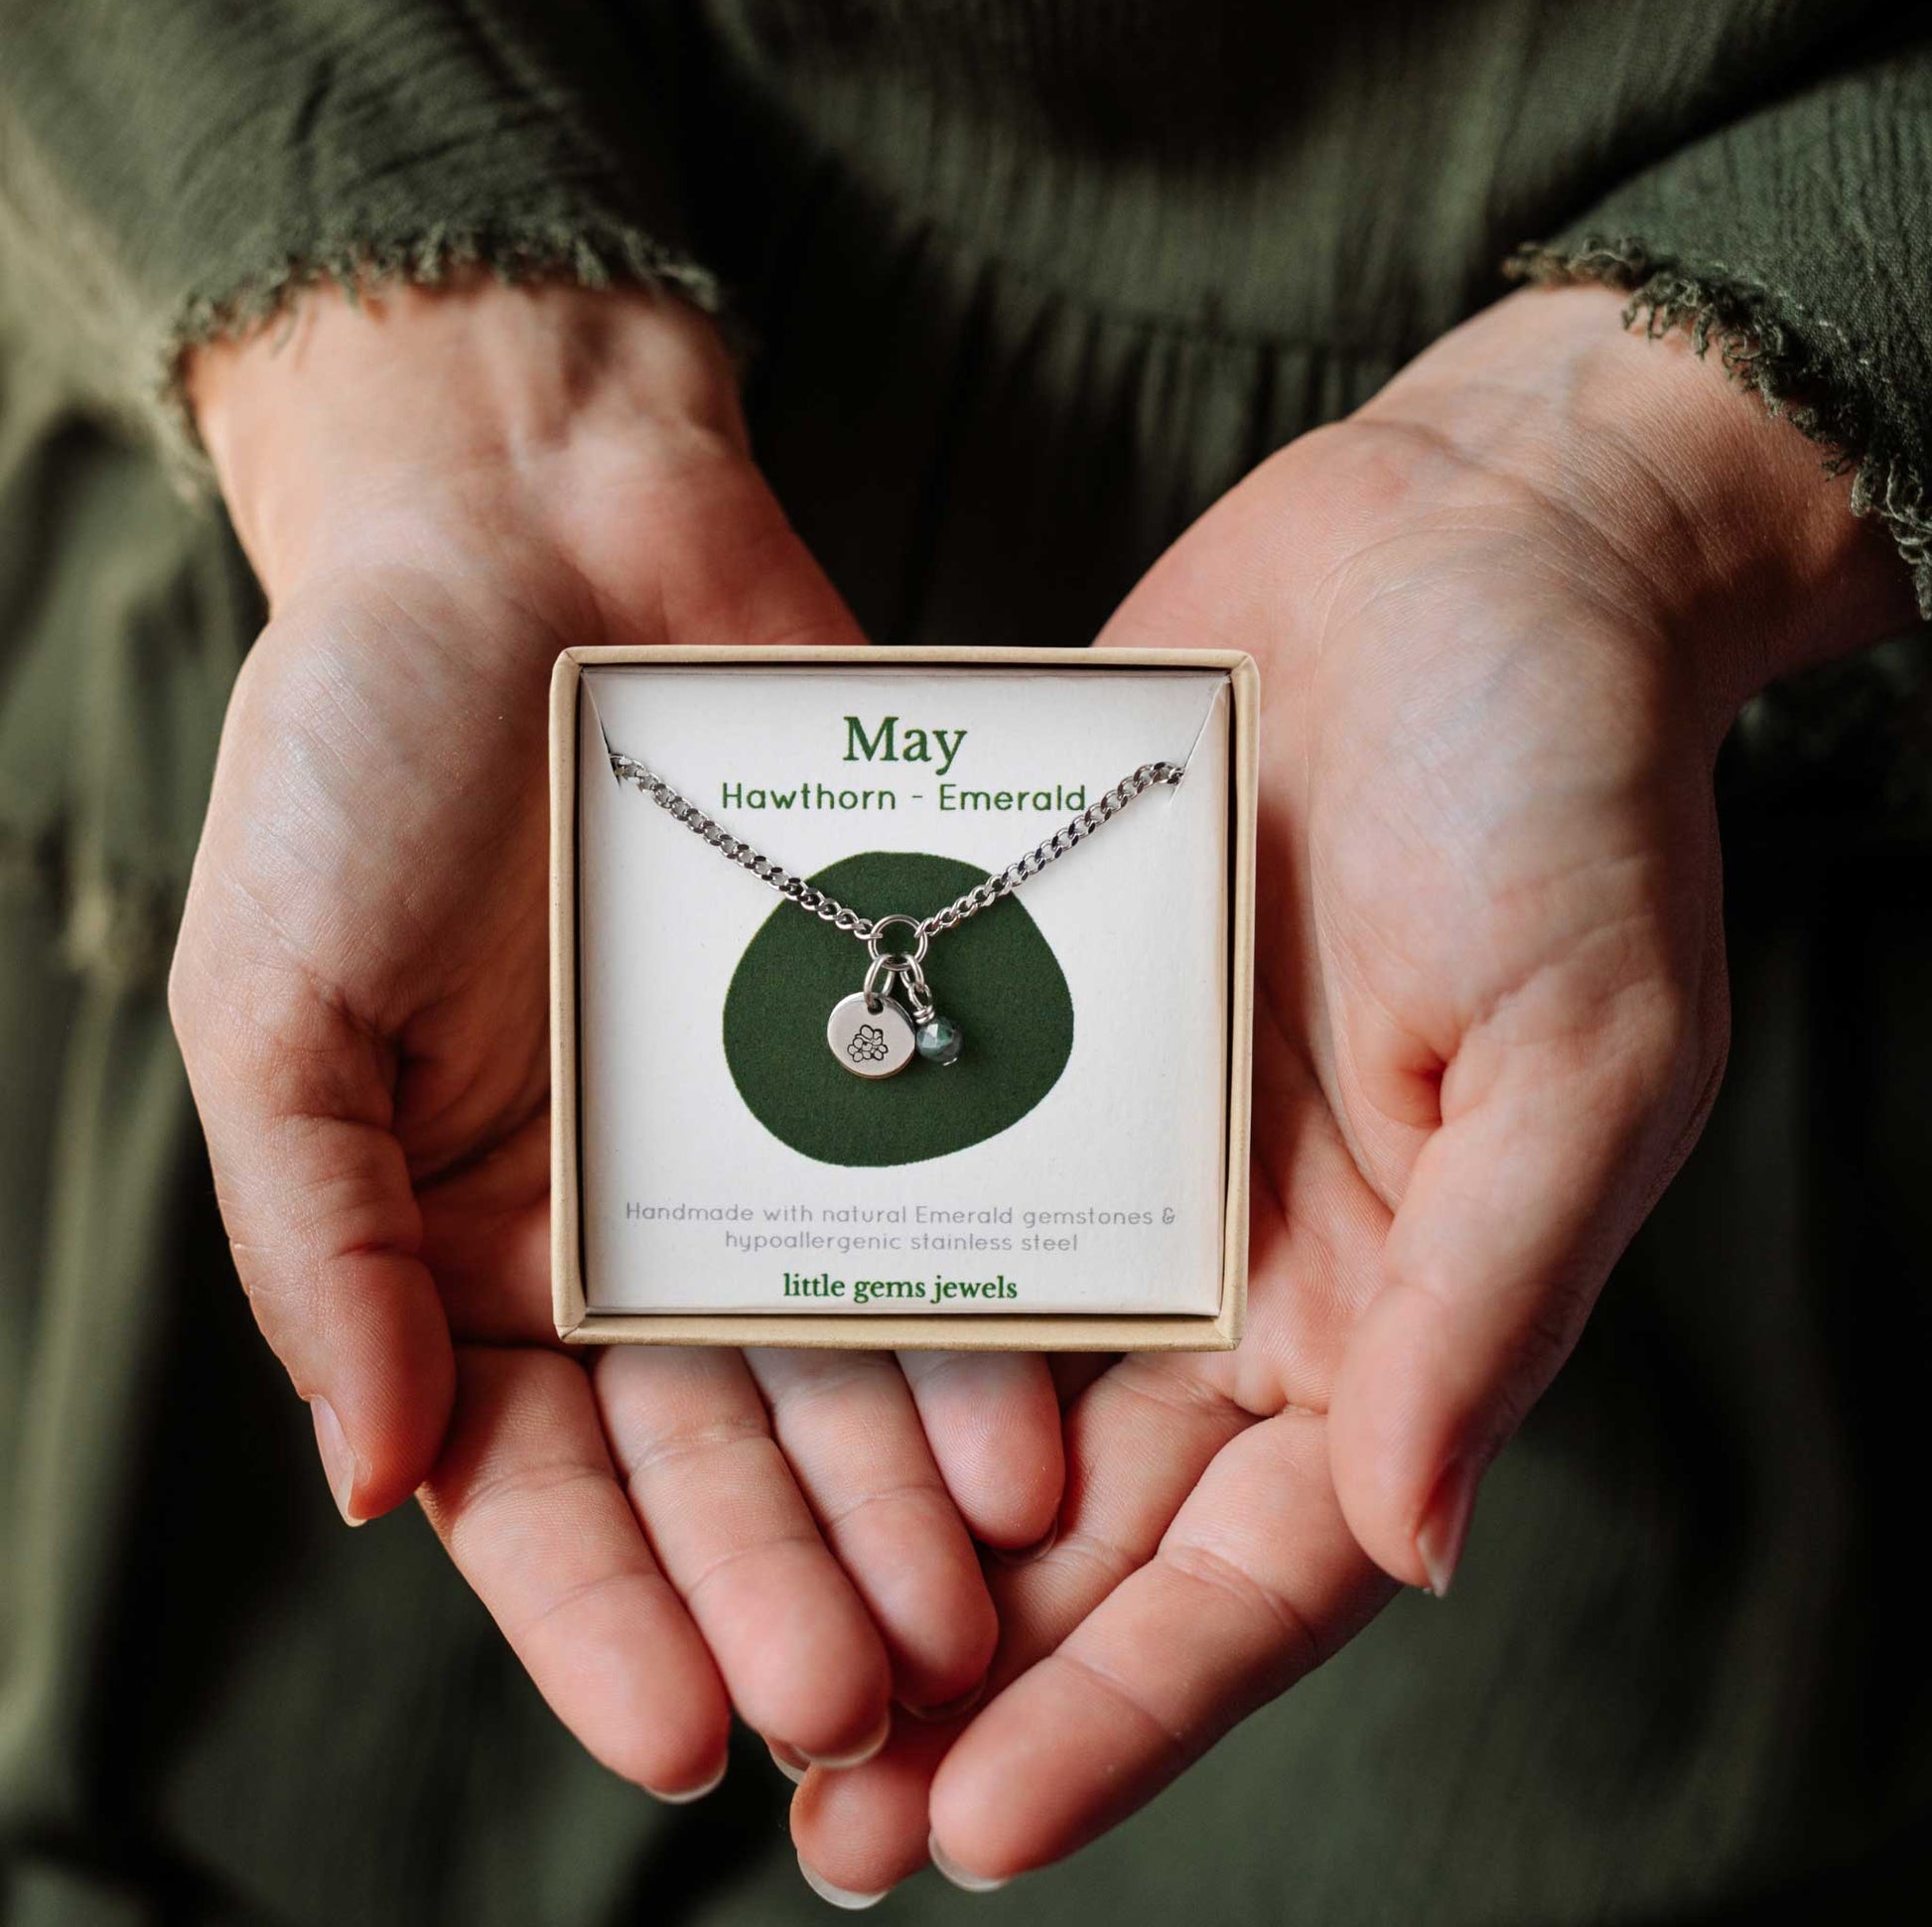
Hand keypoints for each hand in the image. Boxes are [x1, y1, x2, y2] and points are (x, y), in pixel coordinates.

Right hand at [170, 280, 1062, 1797]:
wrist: (538, 532)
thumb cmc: (364, 752)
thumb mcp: (276, 999)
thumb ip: (320, 1238)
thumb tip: (371, 1479)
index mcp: (463, 1251)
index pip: (530, 1487)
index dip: (603, 1616)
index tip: (684, 1734)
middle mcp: (624, 1232)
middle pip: (712, 1458)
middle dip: (784, 1584)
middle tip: (869, 1704)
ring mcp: (762, 1153)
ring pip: (840, 1370)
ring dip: (898, 1501)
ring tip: (975, 1609)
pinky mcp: (883, 1063)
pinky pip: (936, 1217)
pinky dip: (975, 1331)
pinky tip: (1033, 1430)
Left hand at [789, 284, 1914, 1891]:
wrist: (1460, 557)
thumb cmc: (1562, 793)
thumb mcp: (1575, 1049)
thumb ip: (1489, 1298)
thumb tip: (1409, 1541)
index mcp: (1391, 1310)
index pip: (1252, 1571)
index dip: (1124, 1711)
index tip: (971, 1828)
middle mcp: (1250, 1271)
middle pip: (1094, 1534)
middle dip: (964, 1679)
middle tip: (812, 1816)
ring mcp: (1133, 1165)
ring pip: (988, 1401)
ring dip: (873, 1536)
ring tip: (736, 1655)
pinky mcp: (1041, 1047)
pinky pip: (936, 1202)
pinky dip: (849, 1312)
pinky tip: (726, 1397)